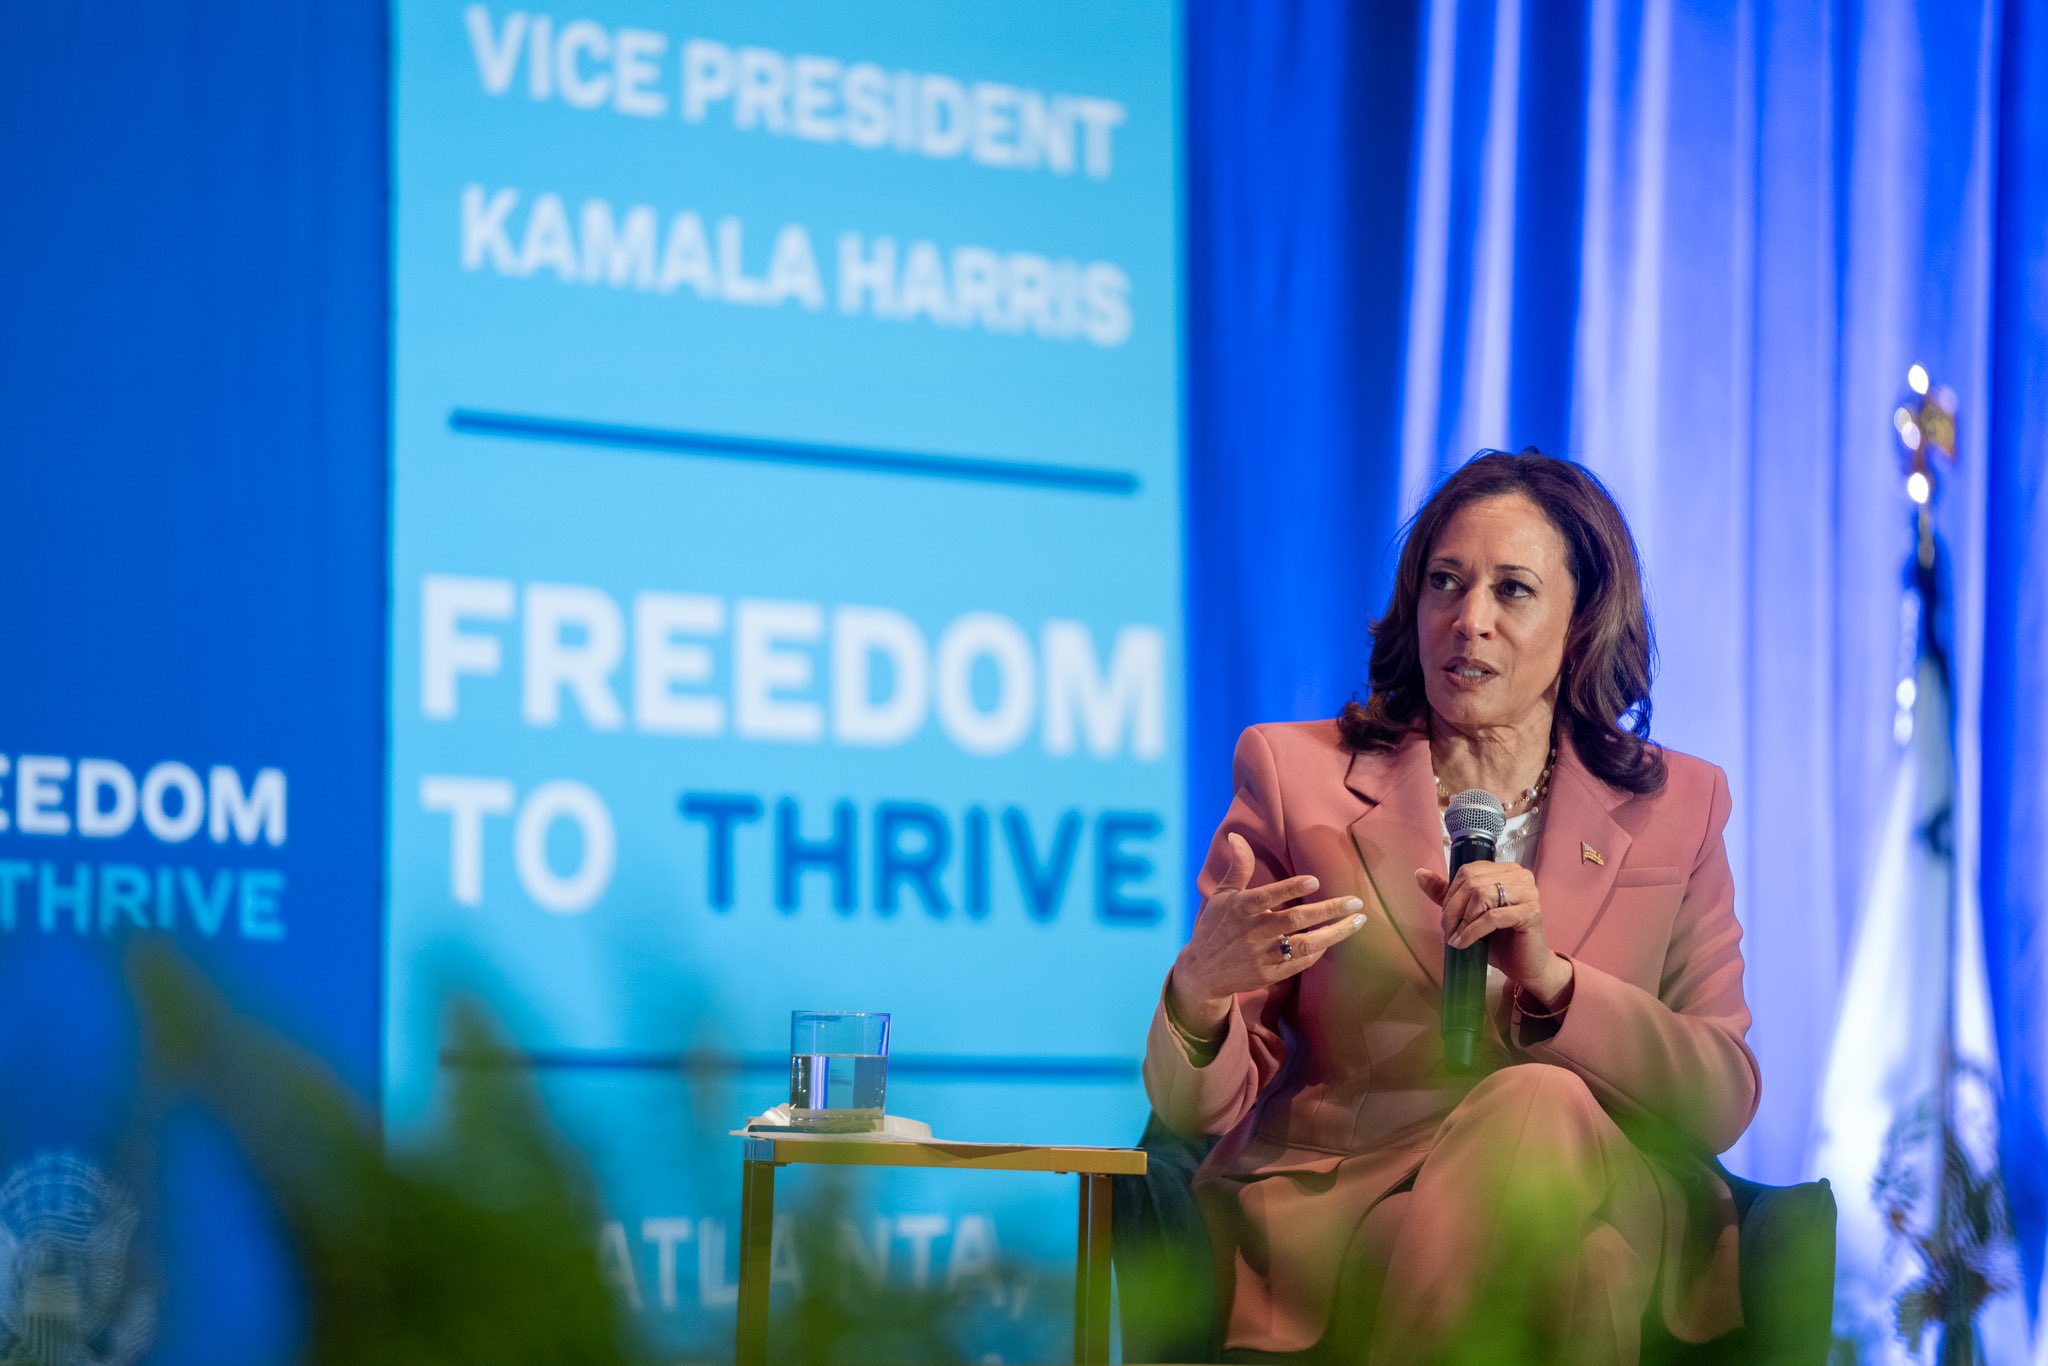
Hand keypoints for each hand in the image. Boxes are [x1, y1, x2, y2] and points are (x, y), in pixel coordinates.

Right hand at [1167, 833, 1367, 1035]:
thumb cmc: (1215, 927)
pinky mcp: (1269, 974)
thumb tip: (1237, 836)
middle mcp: (1252, 932)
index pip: (1266, 897)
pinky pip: (1300, 963)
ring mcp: (1262, 955)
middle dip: (1328, 910)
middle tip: (1355, 902)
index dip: (1289, 889)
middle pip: (1294, 920)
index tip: (1314, 880)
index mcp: (1240, 909)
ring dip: (1334, 933)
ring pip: (1304, 944)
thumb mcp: (1221, 895)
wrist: (1203, 973)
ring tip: (1357, 921)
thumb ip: (1237, 867)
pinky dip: (1318, 951)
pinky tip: (1334, 938)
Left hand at [1412, 861, 1572, 1005]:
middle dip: (1453, 909)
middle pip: (1472, 883)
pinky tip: (1464, 943)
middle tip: (1447, 931)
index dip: (1451, 894)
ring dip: (1462, 920)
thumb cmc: (1499, 940)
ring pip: (1481, 895)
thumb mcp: (1467, 914)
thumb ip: (1446, 894)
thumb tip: (1420, 873)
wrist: (1525, 966)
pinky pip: (1492, 916)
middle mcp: (1520, 875)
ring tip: (1456, 938)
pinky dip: (1472, 931)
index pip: (1468, 871)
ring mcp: (1528, 892)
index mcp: (1505, 870)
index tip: (1445, 918)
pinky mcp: (1531, 911)